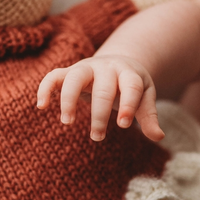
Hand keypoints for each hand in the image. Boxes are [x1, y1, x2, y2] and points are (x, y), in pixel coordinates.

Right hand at [36, 54, 163, 141]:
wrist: (116, 62)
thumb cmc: (131, 86)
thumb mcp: (145, 97)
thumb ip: (149, 115)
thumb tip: (158, 136)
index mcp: (128, 73)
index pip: (130, 86)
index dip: (128, 104)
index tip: (123, 125)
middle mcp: (106, 67)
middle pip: (103, 87)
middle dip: (99, 113)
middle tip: (97, 137)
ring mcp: (85, 68)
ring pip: (74, 78)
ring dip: (69, 100)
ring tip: (68, 122)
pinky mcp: (69, 72)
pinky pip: (54, 76)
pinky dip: (45, 88)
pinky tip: (41, 106)